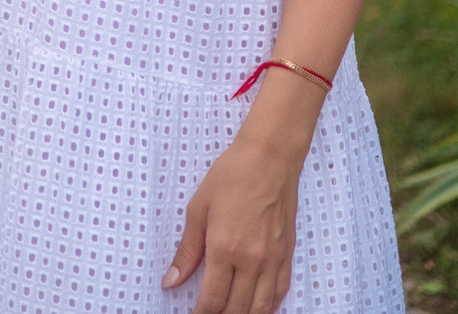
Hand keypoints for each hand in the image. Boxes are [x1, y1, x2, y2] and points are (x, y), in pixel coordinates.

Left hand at [163, 131, 308, 313]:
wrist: (269, 158)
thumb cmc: (232, 176)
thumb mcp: (198, 210)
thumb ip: (187, 251)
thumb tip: (171, 281)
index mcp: (225, 249)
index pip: (213, 300)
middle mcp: (252, 260)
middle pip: (237, 309)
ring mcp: (273, 259)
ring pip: (262, 308)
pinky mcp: (286, 253)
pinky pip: (280, 291)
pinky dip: (269, 306)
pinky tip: (259, 308)